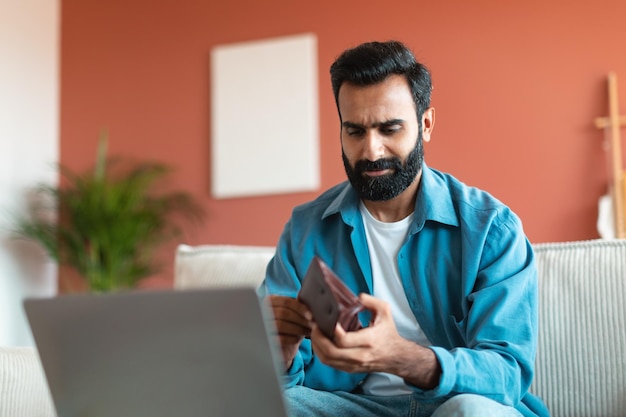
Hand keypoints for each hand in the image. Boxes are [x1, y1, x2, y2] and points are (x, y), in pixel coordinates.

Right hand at [266, 295, 312, 368]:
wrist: (282, 344)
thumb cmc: (290, 324)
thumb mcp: (293, 312)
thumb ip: (298, 304)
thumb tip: (311, 302)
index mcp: (270, 301)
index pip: (285, 302)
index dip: (300, 308)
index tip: (311, 315)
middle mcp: (263, 311)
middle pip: (283, 313)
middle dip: (301, 319)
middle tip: (312, 325)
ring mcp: (262, 326)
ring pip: (281, 325)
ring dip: (298, 328)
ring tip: (308, 331)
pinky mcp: (266, 340)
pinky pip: (280, 338)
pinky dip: (292, 338)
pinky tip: (299, 339)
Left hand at [309, 293, 440, 389]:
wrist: (397, 356)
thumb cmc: (389, 333)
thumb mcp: (385, 312)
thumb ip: (372, 301)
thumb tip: (357, 297)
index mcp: (368, 340)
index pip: (343, 340)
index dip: (331, 330)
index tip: (326, 320)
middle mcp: (360, 355)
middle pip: (330, 352)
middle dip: (317, 338)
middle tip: (314, 325)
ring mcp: (354, 364)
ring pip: (327, 360)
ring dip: (316, 346)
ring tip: (315, 333)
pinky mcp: (349, 369)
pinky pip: (329, 363)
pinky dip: (321, 353)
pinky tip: (320, 342)